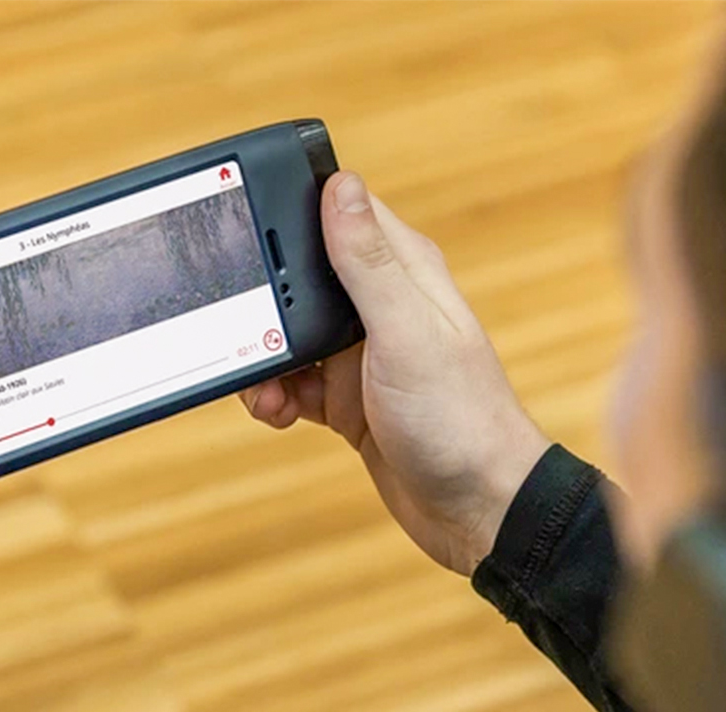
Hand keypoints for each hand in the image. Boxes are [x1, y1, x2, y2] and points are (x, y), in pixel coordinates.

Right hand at [242, 172, 548, 574]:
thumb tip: (340, 186)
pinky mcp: (348, 400)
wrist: (480, 511)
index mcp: (405, 271)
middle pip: (302, 277)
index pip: (342, 213)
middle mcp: (383, 306)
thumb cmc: (460, 420)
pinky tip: (275, 411)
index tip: (250, 225)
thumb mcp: (406, 333)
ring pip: (290, 334)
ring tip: (262, 384)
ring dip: (264, 356)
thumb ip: (369, 262)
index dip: (294, 213)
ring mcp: (363, 355)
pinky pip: (294, 383)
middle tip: (245, 325)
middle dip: (265, 299)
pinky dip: (275, 395)